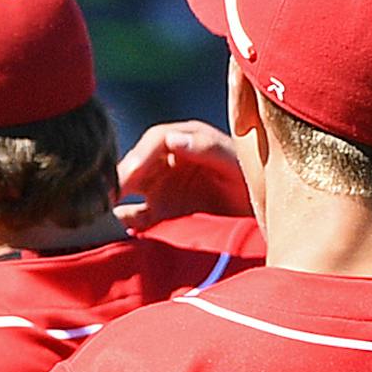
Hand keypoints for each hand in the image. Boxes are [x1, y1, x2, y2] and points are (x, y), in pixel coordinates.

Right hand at [114, 121, 250, 228]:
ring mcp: (164, 186)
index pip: (154, 142)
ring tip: (103, 215)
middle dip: (119, 180)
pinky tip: (121, 231)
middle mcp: (169, 160)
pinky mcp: (163, 212)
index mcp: (186, 139)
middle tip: (105, 199)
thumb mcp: (234, 160)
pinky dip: (127, 223)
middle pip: (136, 165)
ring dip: (116, 200)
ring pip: (130, 190)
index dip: (138, 157)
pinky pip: (138, 216)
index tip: (128, 175)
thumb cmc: (254, 178)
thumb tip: (172, 139)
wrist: (267, 211)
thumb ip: (207, 147)